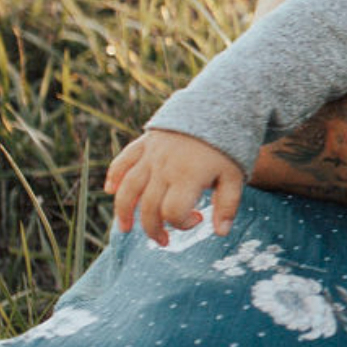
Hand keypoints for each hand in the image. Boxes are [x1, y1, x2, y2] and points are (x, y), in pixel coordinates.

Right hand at [106, 129, 244, 244]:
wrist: (217, 106)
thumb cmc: (229, 145)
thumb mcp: (235, 176)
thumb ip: (227, 205)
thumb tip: (220, 233)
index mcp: (187, 176)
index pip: (173, 211)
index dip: (182, 224)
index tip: (198, 218)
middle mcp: (164, 167)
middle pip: (148, 206)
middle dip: (153, 228)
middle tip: (163, 240)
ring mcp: (151, 155)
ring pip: (128, 187)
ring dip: (123, 211)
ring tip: (125, 229)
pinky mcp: (144, 143)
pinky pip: (123, 161)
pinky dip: (114, 176)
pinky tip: (110, 191)